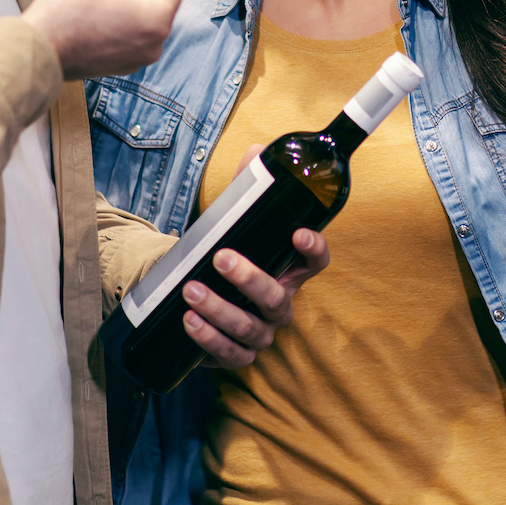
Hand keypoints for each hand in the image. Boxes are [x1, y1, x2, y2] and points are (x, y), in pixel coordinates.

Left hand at [179, 144, 330, 369]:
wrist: (202, 292)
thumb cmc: (230, 252)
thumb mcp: (237, 220)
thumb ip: (248, 186)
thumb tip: (258, 150)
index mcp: (289, 271)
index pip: (316, 263)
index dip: (313, 249)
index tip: (297, 232)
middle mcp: (280, 304)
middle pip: (277, 298)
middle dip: (250, 279)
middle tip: (221, 257)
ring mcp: (260, 332)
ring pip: (250, 328)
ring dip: (220, 309)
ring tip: (191, 290)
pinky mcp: (236, 354)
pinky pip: (229, 354)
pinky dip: (209, 339)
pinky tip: (189, 321)